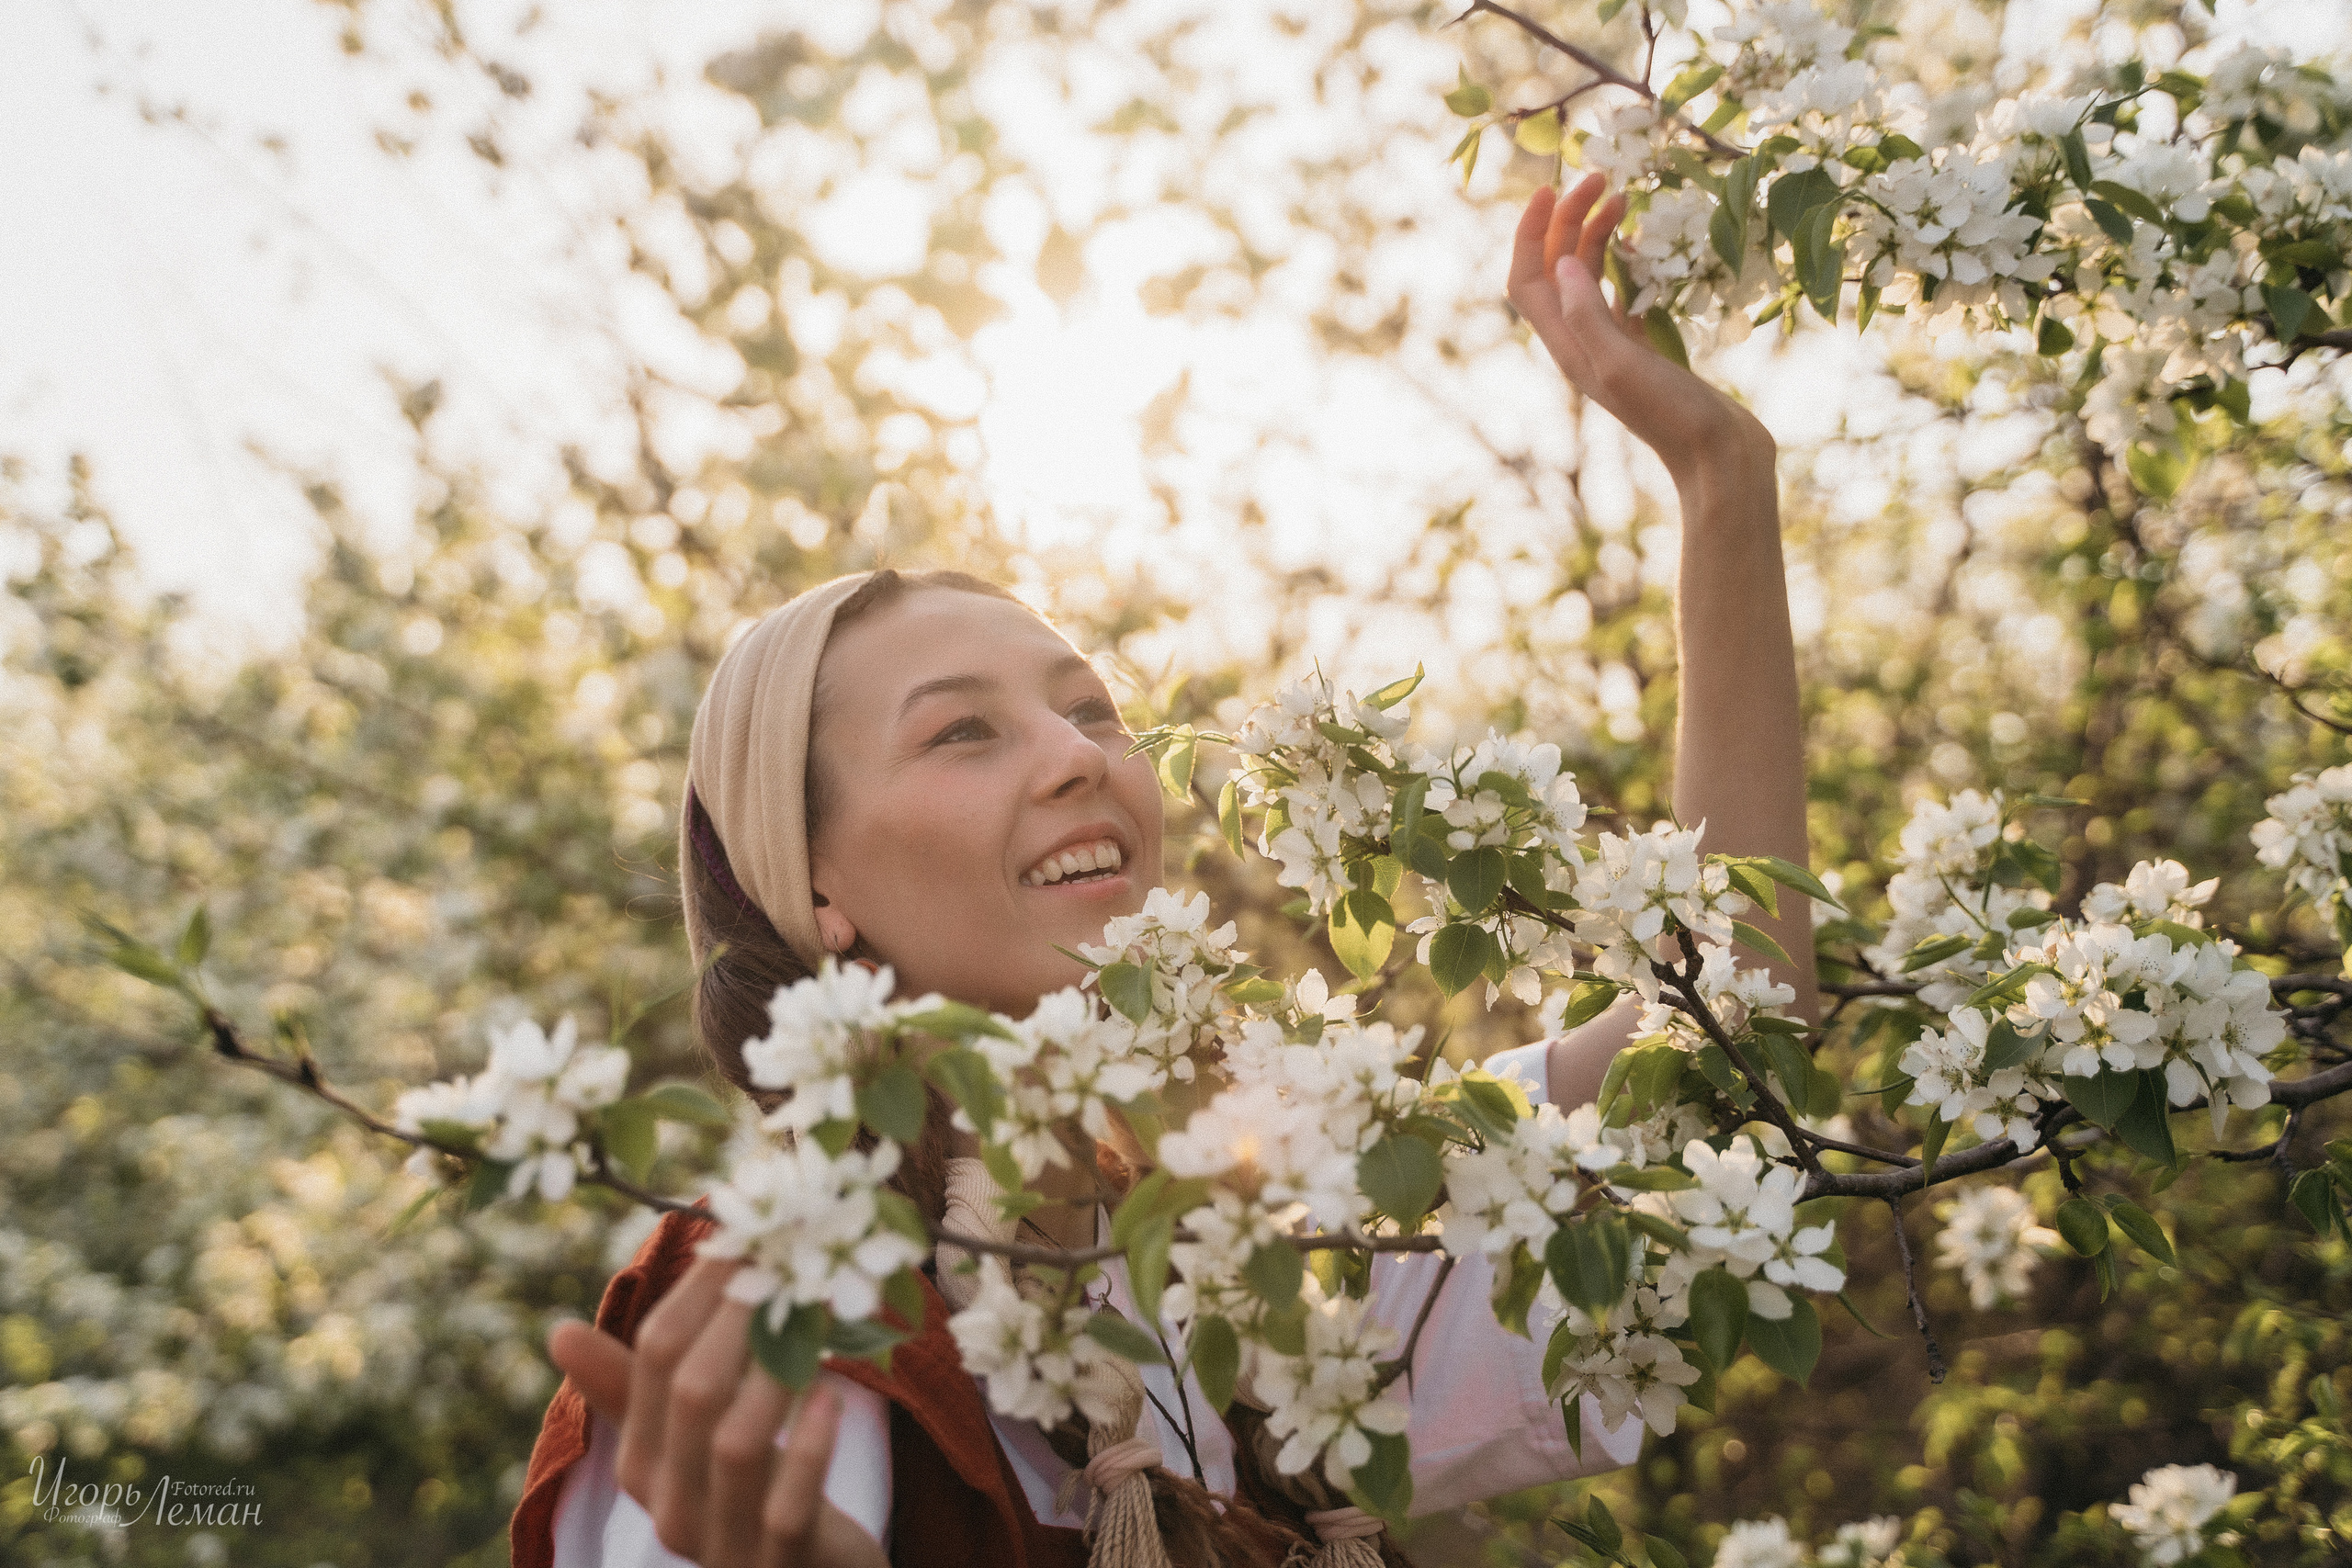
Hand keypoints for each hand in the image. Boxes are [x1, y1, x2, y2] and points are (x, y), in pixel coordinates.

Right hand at [550, 1257, 887, 1567]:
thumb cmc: (750, 1493)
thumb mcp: (692, 1440)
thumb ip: (639, 1384)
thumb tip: (556, 1332)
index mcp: (642, 1462)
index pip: (654, 1359)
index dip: (698, 1290)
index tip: (741, 1235)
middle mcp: (670, 1503)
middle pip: (691, 1393)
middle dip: (738, 1316)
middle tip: (784, 1260)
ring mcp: (724, 1540)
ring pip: (736, 1446)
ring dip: (778, 1371)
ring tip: (813, 1321)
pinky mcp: (780, 1565)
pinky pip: (788, 1508)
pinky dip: (809, 1450)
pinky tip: (832, 1401)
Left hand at [1506, 173, 1772, 484]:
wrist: (1718, 456)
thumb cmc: (1673, 416)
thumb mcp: (1623, 363)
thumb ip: (1589, 316)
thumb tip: (1563, 263)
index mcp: (1567, 347)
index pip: (1527, 280)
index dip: (1529, 233)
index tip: (1552, 188)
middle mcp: (1580, 345)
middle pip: (1556, 270)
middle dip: (1568, 220)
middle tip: (1601, 177)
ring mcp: (1611, 346)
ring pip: (1587, 278)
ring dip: (1595, 235)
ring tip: (1622, 196)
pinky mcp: (1641, 349)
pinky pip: (1617, 295)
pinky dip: (1622, 262)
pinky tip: (1639, 242)